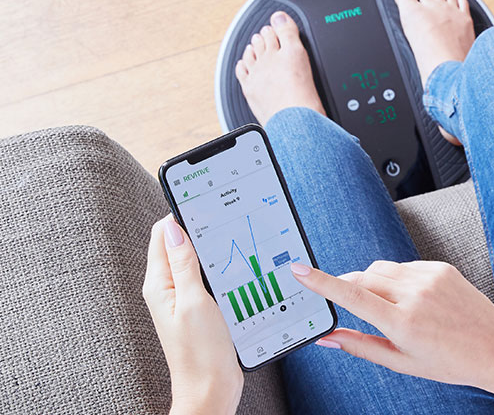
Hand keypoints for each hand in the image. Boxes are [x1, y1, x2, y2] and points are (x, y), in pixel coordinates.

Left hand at [143, 215, 242, 414]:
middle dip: (197, 229)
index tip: (204, 204)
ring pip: (194, 260)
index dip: (180, 216)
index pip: (162, 235)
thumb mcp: (194, 301)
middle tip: (223, 218)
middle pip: (178, 244)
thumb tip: (173, 229)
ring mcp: (183, 298)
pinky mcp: (199, 308)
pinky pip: (205, 277)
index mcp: (159, 284)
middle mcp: (167, 288)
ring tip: (230, 238)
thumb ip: (183, 264)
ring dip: (209, 248)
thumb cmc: (200, 352)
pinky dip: (217, 267)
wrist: (211, 388)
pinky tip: (234, 266)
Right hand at [290, 260, 493, 389]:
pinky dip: (398, 280)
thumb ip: (361, 346)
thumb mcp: (402, 363)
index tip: (299, 270)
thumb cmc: (450, 362)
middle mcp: (415, 294)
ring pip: (381, 269)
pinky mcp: (440, 267)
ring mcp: (429, 277)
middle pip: (363, 278)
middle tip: (350, 304)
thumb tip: (328, 337)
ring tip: (391, 308)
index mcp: (403, 322)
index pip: (353, 296)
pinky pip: (405, 267)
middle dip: (350, 287)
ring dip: (374, 283)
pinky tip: (415, 300)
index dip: (322, 282)